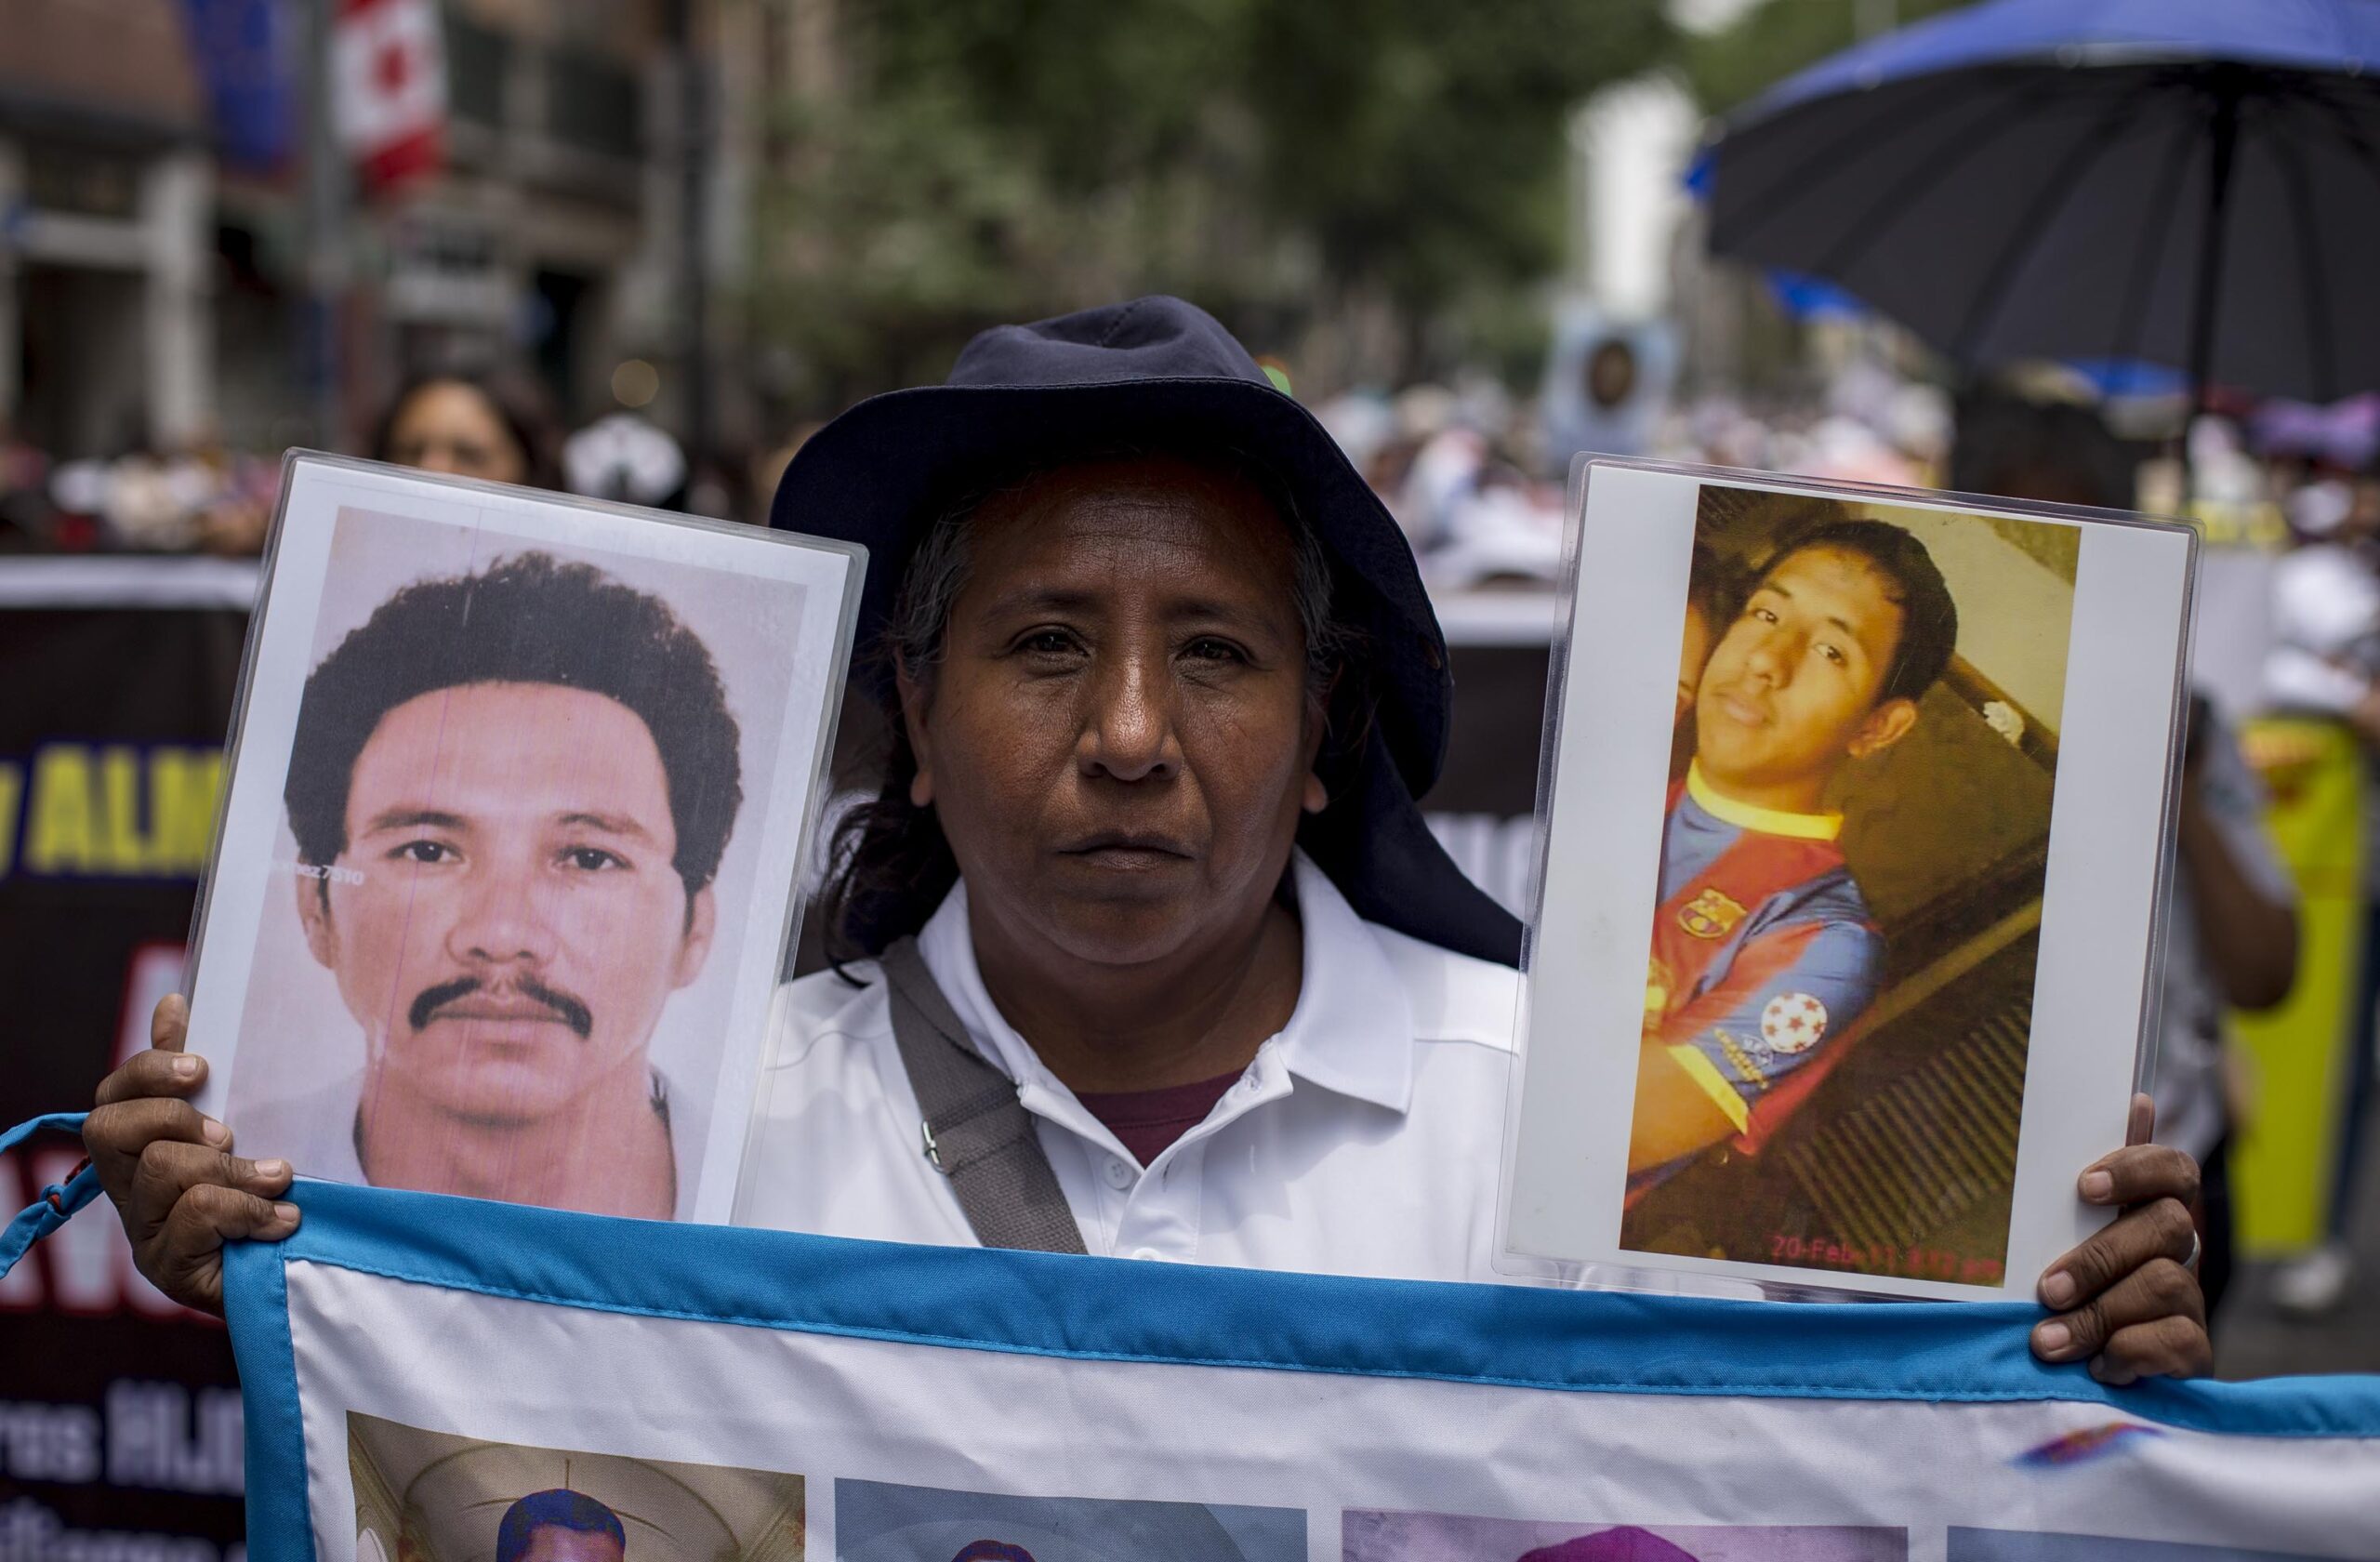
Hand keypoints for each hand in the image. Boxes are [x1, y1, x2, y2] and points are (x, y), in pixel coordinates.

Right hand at [81, 995, 299, 1314]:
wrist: (289, 1278)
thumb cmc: (258, 1196)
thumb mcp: (237, 1130)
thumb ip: (198, 1078)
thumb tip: (174, 1001)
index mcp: (140, 1149)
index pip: (112, 1095)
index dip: (148, 1070)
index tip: (201, 1065)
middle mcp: (128, 1188)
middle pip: (109, 1127)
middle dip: (173, 1117)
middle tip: (227, 1132)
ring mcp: (142, 1230)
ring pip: (160, 1168)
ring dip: (229, 1167)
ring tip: (277, 1179)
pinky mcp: (167, 1269)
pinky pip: (194, 1216)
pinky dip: (247, 1209)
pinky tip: (283, 1219)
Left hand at [2030, 1094, 2209, 1382]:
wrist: (2072, 1379)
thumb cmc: (2050, 1294)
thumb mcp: (2043, 1242)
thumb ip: (2065, 1193)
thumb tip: (2116, 1108)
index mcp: (2142, 1213)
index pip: (2171, 1168)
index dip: (2136, 1169)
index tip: (2085, 1187)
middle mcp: (2175, 1251)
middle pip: (2169, 1224)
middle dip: (2100, 1257)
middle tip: (2047, 1289)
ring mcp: (2189, 1301)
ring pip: (2167, 1283)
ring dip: (2099, 1315)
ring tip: (2048, 1342)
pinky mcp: (2194, 1353)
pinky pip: (2177, 1340)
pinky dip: (2129, 1352)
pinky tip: (2096, 1368)